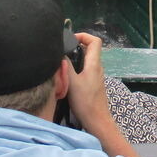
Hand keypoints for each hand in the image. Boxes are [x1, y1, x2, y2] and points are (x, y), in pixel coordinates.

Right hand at [66, 33, 140, 156]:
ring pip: (86, 60)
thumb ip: (66, 66)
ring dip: (75, 58)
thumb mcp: (72, 82)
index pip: (95, 41)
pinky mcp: (92, 84)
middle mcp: (97, 68)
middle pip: (89, 49)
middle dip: (76, 46)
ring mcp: (96, 76)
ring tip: (61, 62)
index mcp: (94, 64)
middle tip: (62, 50)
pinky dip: (76, 68)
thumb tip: (60, 52)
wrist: (96, 121)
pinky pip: (84, 70)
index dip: (84, 35)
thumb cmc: (85, 102)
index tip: (70, 39)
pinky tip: (66, 76)